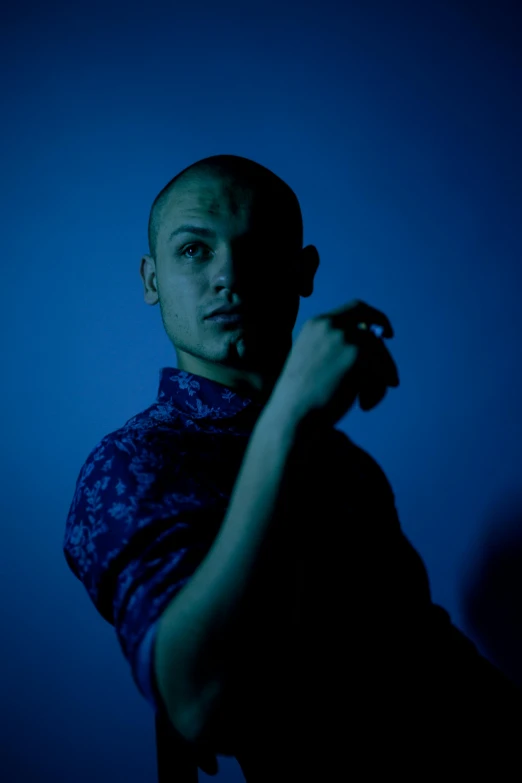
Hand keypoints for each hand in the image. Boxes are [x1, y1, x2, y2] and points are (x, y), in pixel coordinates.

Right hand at [269, 299, 398, 428]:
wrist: (291, 416)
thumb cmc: (300, 400)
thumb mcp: (315, 364)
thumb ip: (338, 350)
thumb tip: (374, 351)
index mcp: (315, 324)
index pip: (355, 309)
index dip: (375, 318)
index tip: (387, 334)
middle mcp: (329, 324)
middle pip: (373, 330)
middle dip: (383, 356)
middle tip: (390, 378)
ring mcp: (344, 336)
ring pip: (379, 352)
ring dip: (377, 379)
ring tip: (363, 402)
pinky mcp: (357, 353)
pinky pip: (384, 368)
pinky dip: (379, 388)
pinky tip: (364, 404)